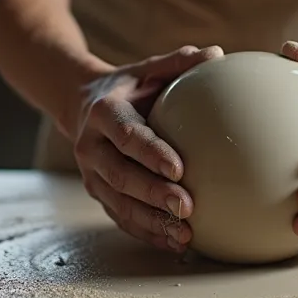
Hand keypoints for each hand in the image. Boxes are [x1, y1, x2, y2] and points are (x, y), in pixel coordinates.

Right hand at [72, 45, 222, 252]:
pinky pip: (121, 218)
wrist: (81, 104)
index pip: (127, 136)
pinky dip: (146, 233)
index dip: (150, 153)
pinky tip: (176, 243)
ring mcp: (91, 174)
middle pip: (120, 176)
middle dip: (152, 194)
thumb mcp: (148, 69)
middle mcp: (90, 146)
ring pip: (118, 204)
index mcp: (103, 113)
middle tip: (186, 207)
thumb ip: (178, 63)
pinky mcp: (98, 193)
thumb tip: (216, 54)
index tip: (179, 168)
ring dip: (151, 222)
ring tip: (185, 234)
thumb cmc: (130, 87)